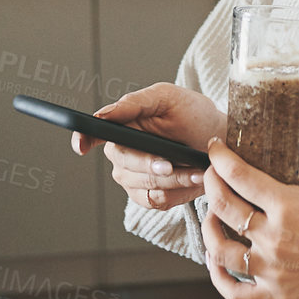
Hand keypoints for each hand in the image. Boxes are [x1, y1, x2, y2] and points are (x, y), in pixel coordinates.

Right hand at [71, 83, 226, 214]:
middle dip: (149, 165)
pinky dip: (179, 191)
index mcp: (121, 126)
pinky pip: (157, 200)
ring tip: (197, 169)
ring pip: (144, 185)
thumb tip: (103, 113)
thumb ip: (135, 102)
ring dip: (174, 179)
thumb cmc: (192, 114)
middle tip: (171, 163)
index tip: (81, 145)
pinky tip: (194, 179)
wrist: (218, 139)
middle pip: (124, 164)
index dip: (82, 139)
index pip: (92, 133)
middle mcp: (122, 154)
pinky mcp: (150, 197)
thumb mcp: (168, 98)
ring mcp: (133, 178)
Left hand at [200, 137, 298, 298]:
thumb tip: (291, 152)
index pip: (238, 175)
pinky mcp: (280, 294)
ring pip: (220, 250)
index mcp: (288, 205)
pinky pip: (236, 293)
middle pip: (222, 207)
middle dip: (211, 184)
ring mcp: (275, 270)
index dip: (220, 158)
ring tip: (212, 217)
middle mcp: (275, 239)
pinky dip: (218, 278)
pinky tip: (216, 260)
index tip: (216, 149)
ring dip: (209, 229)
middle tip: (213, 175)